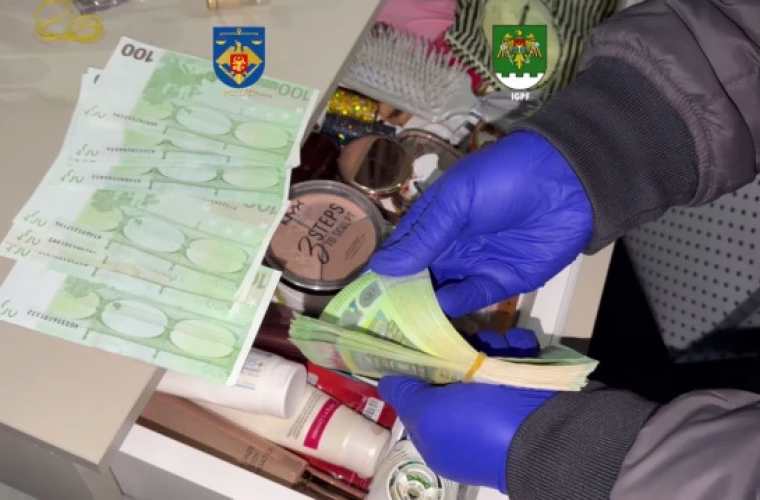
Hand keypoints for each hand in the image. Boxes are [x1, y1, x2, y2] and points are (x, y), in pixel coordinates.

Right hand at [369, 131, 592, 317]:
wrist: (566, 182)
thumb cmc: (503, 179)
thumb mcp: (456, 202)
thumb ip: (424, 238)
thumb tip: (380, 268)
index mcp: (433, 221)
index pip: (399, 252)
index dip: (379, 272)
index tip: (357, 297)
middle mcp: (448, 246)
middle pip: (416, 278)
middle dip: (396, 298)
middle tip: (372, 322)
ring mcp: (473, 265)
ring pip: (439, 293)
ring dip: (422, 309)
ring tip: (398, 327)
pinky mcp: (500, 283)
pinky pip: (470, 299)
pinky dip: (453, 309)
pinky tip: (437, 315)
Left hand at [378, 330, 554, 492]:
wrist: (546, 432)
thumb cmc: (476, 425)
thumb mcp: (428, 415)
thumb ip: (406, 395)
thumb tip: (385, 382)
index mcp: (443, 433)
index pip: (423, 394)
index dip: (417, 366)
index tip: (412, 332)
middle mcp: (470, 418)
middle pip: (455, 370)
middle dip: (455, 347)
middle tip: (457, 328)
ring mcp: (501, 402)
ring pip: (486, 358)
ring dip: (491, 344)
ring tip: (498, 342)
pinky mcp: (530, 385)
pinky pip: (518, 355)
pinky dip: (519, 347)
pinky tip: (521, 344)